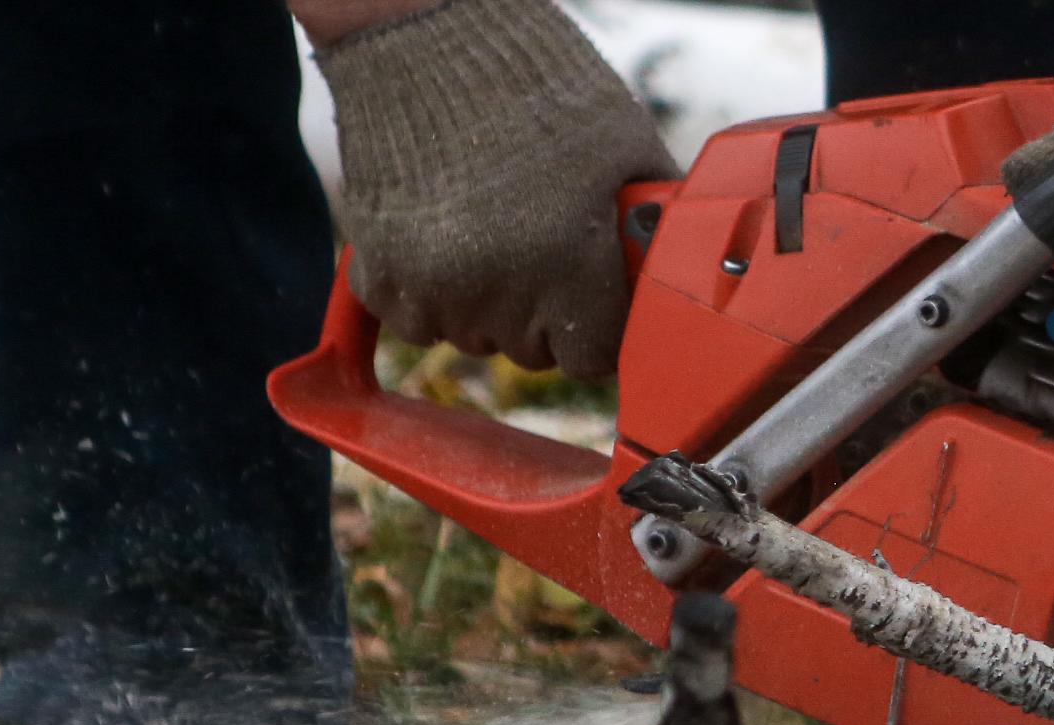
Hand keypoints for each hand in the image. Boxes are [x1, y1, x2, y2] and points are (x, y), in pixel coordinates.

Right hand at [314, 0, 673, 376]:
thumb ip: (653, 220)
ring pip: (474, 337)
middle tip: (543, 245)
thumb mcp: (627, 144)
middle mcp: (495, 288)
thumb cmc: (535, 83)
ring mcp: (430, 286)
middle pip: (534, 351)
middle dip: (547, 312)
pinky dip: (430, 293)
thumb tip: (675, 266)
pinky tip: (447, 236)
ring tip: (493, 229)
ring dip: (488, 303)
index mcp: (566, 262)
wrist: (423, 39)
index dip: (600, 327)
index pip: (593, 357)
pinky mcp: (378, 275)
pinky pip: (415, 321)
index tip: (596, 297)